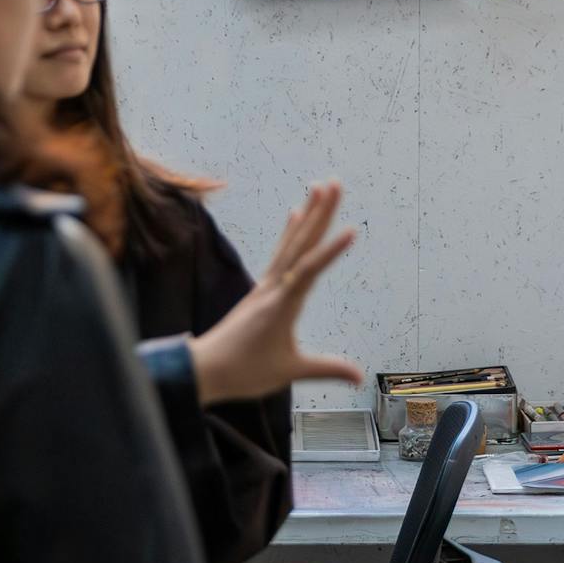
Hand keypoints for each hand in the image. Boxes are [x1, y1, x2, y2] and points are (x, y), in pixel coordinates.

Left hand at [189, 181, 365, 405]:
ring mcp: (265, 285)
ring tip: (318, 188)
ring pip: (290, 243)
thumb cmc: (244, 371)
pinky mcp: (260, 289)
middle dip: (320, 213)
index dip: (331, 251)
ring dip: (307, 215)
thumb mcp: (289, 371)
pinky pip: (279, 253)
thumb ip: (326, 369)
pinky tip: (294, 216)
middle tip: (335, 184)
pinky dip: (289, 233)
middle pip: (300, 243)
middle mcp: (272, 287)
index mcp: (282, 304)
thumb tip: (360, 377)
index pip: (309, 271)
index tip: (352, 229)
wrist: (203, 369)